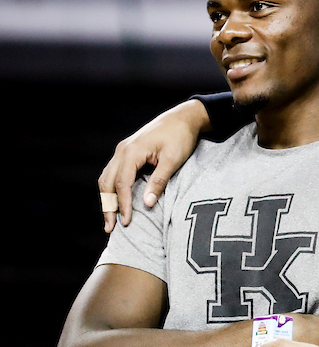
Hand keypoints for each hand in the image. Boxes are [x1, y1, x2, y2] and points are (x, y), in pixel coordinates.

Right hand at [99, 99, 209, 232]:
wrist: (184, 118)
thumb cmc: (181, 137)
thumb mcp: (173, 160)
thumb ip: (159, 181)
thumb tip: (147, 204)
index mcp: (131, 152)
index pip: (122, 184)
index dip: (123, 205)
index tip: (126, 222)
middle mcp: (122, 151)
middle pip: (107, 183)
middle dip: (108, 206)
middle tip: (110, 228)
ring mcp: (123, 150)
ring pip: (107, 178)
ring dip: (107, 199)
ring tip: (110, 219)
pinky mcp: (128, 152)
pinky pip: (114, 173)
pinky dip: (112, 189)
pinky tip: (117, 202)